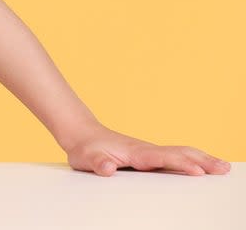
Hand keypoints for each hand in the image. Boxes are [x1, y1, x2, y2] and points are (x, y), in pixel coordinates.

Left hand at [62, 123, 230, 175]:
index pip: (162, 158)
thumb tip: (108, 168)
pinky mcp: (150, 157)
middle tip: (224, 169)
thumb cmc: (86, 148)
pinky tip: (203, 167)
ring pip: (180, 154)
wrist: (83, 134)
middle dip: (202, 161)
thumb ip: (98, 163)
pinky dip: (194, 160)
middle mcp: (147, 151)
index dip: (179, 164)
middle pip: (179, 153)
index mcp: (135, 152)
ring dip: (203, 160)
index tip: (198, 171)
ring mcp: (150, 153)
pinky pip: (176, 158)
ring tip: (224, 167)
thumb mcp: (87, 158)